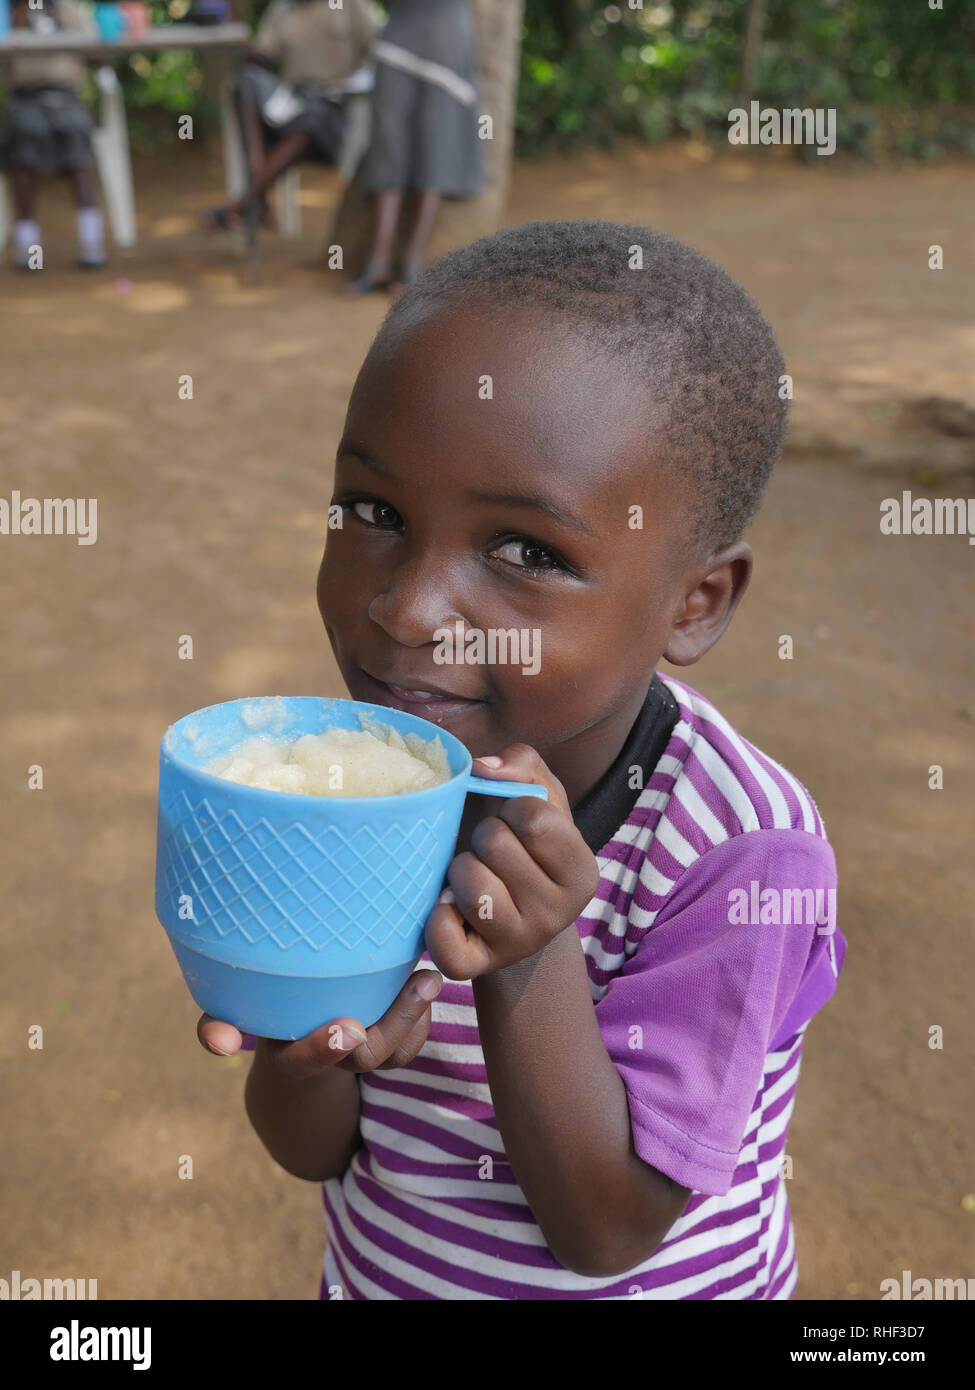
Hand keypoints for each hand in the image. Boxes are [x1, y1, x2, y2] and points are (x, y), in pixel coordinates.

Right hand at [196, 968, 442, 1077]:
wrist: (292, 1046)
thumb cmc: (266, 1010)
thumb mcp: (237, 1014)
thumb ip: (219, 1024)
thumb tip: (218, 1044)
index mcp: (287, 1055)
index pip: (301, 1061)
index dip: (322, 1049)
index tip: (347, 1027)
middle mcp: (326, 1063)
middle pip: (366, 1055)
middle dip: (395, 1021)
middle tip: (423, 980)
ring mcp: (357, 1063)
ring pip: (394, 1054)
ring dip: (416, 1017)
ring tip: (430, 978)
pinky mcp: (385, 1055)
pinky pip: (409, 1048)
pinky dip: (422, 1021)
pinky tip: (426, 986)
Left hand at [426, 744, 599, 980]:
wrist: (512, 912)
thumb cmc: (523, 842)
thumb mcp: (539, 796)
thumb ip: (522, 764)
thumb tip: (483, 768)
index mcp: (582, 871)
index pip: (534, 818)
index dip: (512, 807)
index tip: (516, 822)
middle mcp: (560, 914)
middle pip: (494, 845)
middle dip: (482, 837)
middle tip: (491, 852)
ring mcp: (519, 944)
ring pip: (469, 885)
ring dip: (458, 869)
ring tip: (472, 875)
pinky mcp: (477, 967)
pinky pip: (444, 940)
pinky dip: (436, 917)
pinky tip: (448, 906)